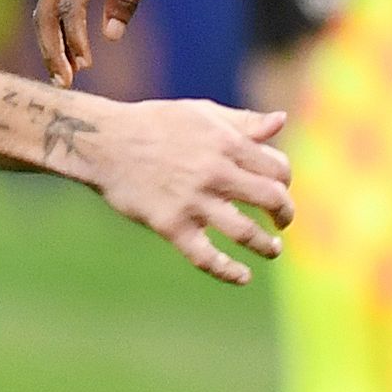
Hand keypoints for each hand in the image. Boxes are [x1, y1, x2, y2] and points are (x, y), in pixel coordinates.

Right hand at [36, 0, 181, 85]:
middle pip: (46, 9)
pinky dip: (60, 27)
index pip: (71, 3)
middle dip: (52, 48)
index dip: (75, 37)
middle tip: (65, 82)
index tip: (87, 65)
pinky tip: (71, 52)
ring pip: (46, 7)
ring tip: (65, 75)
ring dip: (53, 42)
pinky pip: (56, 0)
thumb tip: (110, 35)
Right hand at [71, 94, 293, 284]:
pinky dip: (228, 272)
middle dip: (285, 214)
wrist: (105, 141)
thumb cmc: (156, 124)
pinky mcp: (171, 225)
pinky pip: (206, 257)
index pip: (277, 169)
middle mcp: (215, 172)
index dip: (285, 181)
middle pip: (271, 199)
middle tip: (283, 222)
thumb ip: (244, 122)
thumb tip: (281, 121)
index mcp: (227, 143)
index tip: (279, 189)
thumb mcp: (202, 113)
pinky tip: (243, 277)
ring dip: (267, 246)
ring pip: (245, 232)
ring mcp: (193, 201)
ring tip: (274, 249)